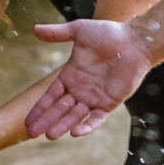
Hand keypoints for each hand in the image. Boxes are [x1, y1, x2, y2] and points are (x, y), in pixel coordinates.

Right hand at [23, 18, 151, 140]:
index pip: (51, 96)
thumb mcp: (79, 30)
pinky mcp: (110, 103)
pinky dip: (87, 126)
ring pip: (75, 116)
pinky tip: (75, 133)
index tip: (28, 120)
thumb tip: (34, 29)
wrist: (135, 42)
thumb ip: (57, 33)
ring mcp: (95, 98)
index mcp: (71, 75)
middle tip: (32, 133)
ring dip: (62, 125)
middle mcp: (80, 89)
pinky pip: (97, 118)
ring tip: (49, 135)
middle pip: (59, 109)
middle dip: (46, 121)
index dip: (40, 108)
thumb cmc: (109, 33)